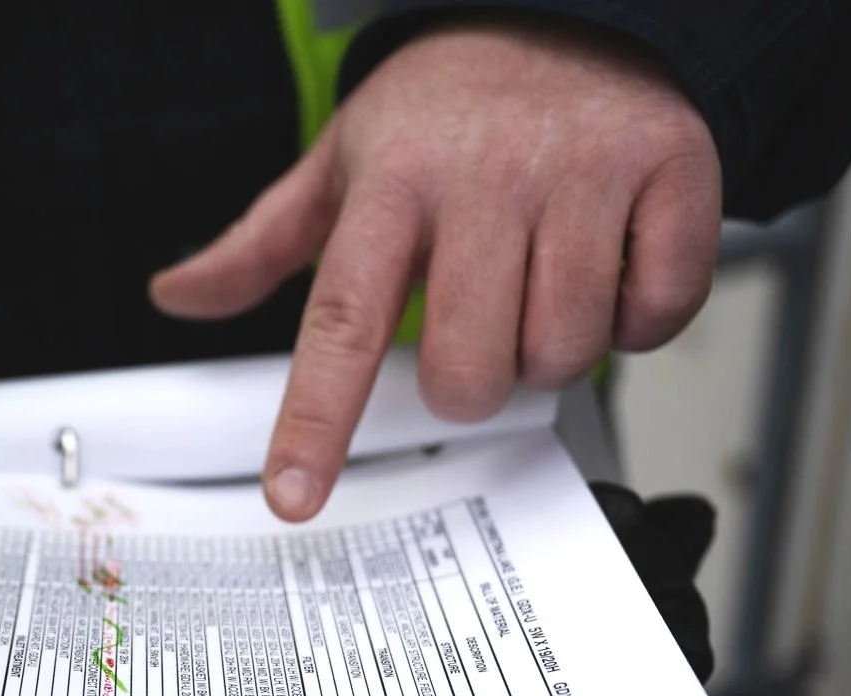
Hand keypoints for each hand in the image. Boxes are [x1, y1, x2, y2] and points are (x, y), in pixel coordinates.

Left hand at [151, 16, 720, 519]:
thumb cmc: (449, 109)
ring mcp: (585, 172)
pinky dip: (636, 318)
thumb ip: (262, 243)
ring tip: (540, 285)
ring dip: (552, 351)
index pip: (343, 320)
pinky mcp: (672, 172)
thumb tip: (178, 293)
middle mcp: (487, 176)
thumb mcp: (344, 162)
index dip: (317, 419)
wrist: (573, 11)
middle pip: (468, 367)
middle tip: (476, 326)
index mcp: (393, 183)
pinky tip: (609, 269)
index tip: (294, 493)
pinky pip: (656, 314)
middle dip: (470, 380)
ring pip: (565, 352)